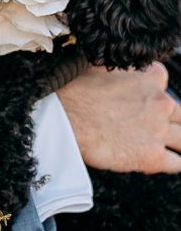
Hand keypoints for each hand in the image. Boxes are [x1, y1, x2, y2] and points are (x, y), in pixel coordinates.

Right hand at [57, 62, 180, 173]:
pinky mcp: (152, 156)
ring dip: (178, 143)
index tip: (143, 99)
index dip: (152, 91)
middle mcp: (160, 103)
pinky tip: (165, 162)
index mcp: (147, 78)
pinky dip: (174, 163)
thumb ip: (114, 71)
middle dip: (171, 120)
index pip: (161, 80)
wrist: (62, 118)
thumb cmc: (73, 93)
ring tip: (164, 146)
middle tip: (157, 127)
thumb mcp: (97, 68)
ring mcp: (158, 130)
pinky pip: (176, 163)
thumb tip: (108, 71)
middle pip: (179, 114)